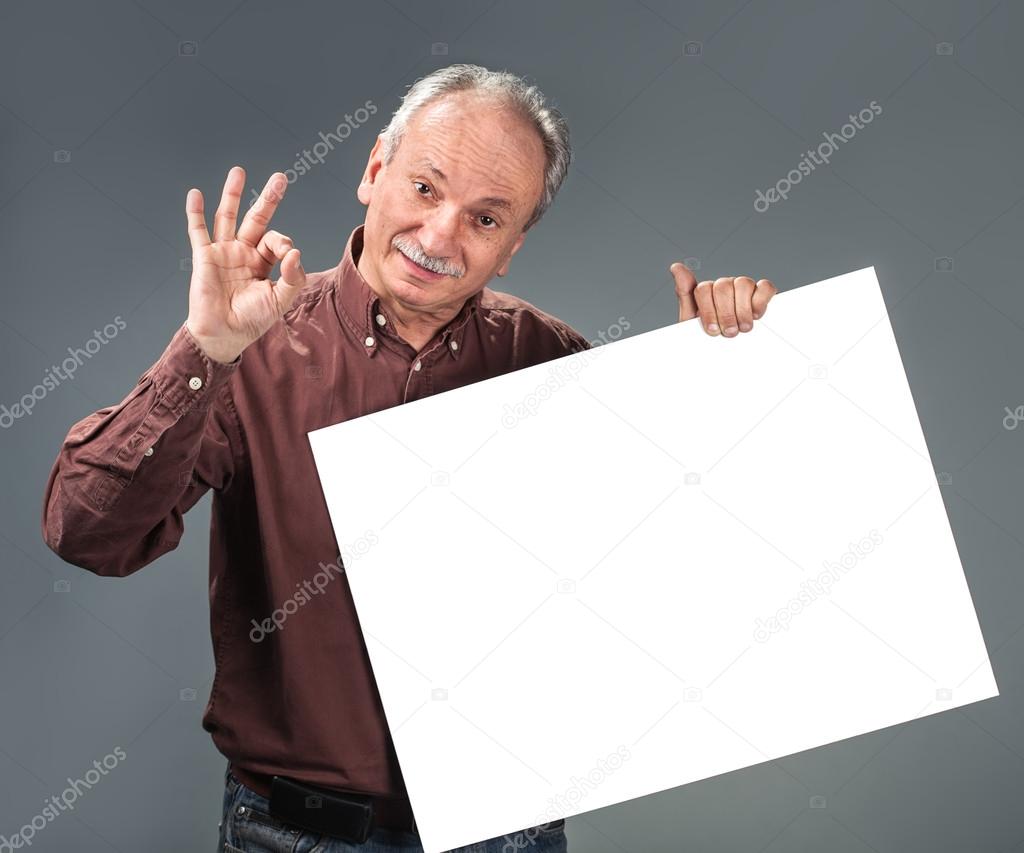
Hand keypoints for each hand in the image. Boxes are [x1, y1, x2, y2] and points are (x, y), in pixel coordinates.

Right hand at [184, 166, 305, 363]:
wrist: (224, 334)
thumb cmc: (253, 320)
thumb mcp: (280, 300)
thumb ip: (292, 277)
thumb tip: (296, 251)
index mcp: (264, 263)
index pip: (276, 240)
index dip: (283, 243)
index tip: (287, 255)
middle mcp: (244, 253)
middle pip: (257, 219)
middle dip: (269, 198)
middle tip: (280, 177)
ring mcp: (223, 252)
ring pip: (228, 217)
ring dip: (233, 194)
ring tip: (238, 172)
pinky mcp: (204, 257)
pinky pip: (198, 231)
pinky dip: (196, 212)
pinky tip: (196, 194)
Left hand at [670, 263, 776, 336]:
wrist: (723, 356)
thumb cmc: (708, 337)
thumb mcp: (691, 321)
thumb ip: (684, 293)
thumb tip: (676, 267)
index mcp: (706, 291)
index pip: (703, 289)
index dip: (708, 311)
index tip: (712, 330)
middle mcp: (724, 286)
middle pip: (723, 287)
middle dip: (726, 314)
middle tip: (729, 332)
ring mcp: (743, 288)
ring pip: (743, 283)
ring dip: (743, 309)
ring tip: (743, 327)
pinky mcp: (762, 293)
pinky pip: (764, 287)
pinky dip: (761, 300)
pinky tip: (756, 315)